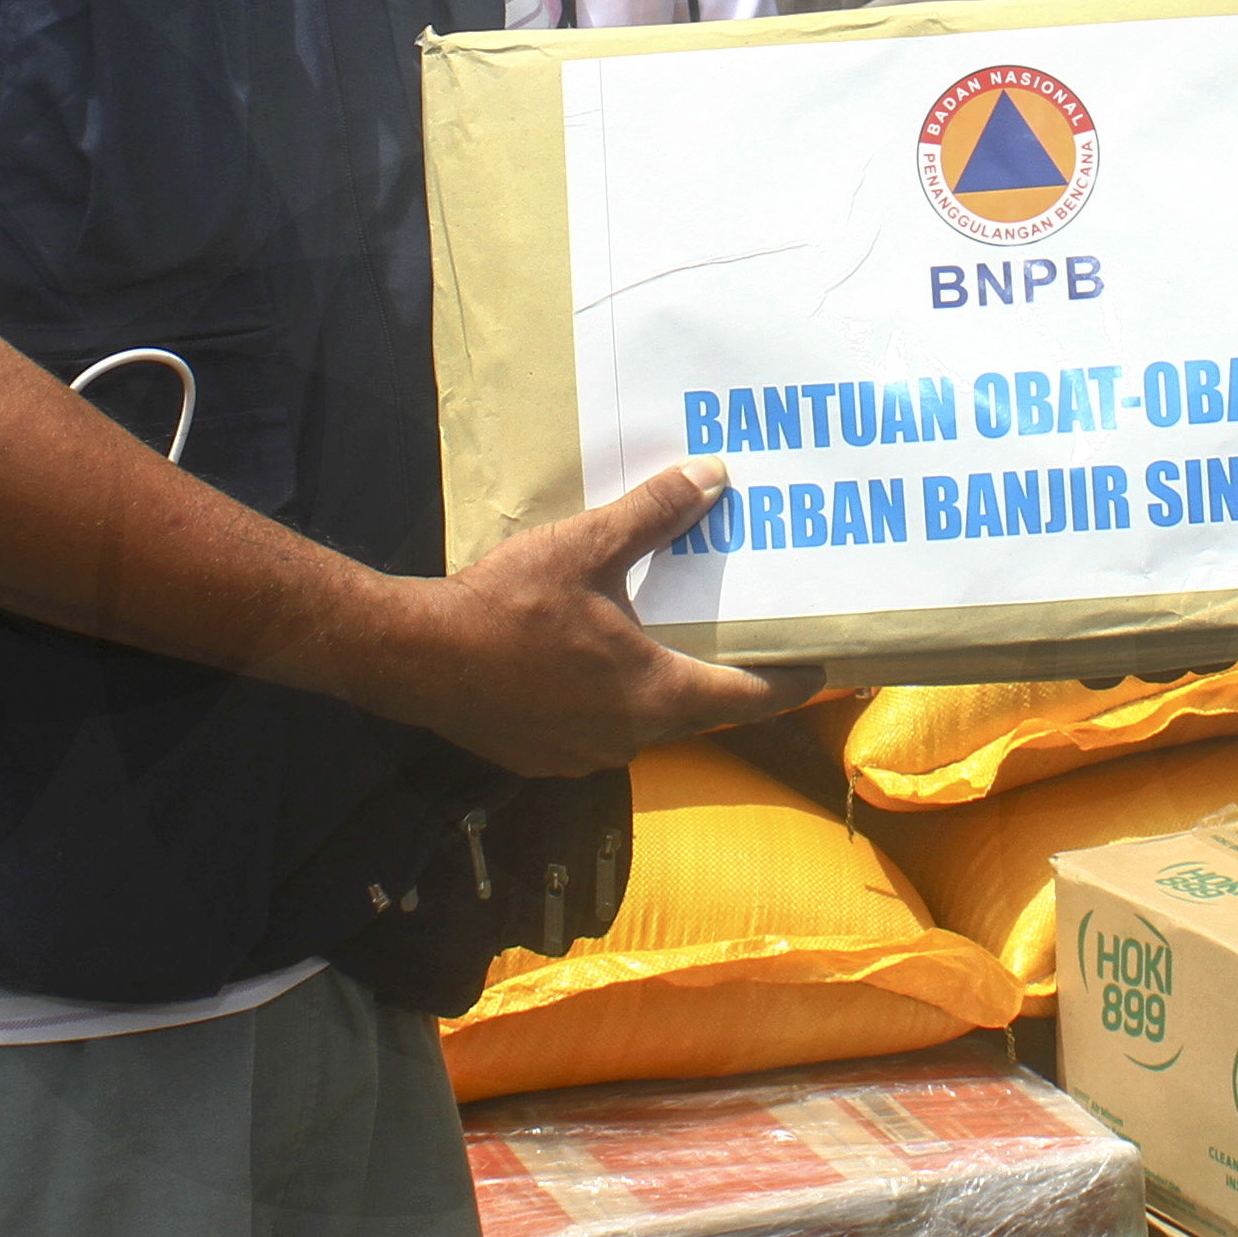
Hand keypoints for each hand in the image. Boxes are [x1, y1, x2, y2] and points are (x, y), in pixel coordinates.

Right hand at [366, 460, 817, 775]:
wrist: (412, 657)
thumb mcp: (586, 547)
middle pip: (698, 710)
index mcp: (654, 693)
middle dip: (724, 677)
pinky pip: (595, 730)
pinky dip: (608, 701)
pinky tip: (593, 665)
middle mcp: (628, 738)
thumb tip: (713, 477)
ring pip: (643, 722)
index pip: (747, 698)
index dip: (791, 684)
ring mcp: (581, 756)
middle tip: (746, 641)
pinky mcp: (540, 758)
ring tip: (666, 644)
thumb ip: (654, 515)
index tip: (825, 672)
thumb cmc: (506, 605)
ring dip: (659, 688)